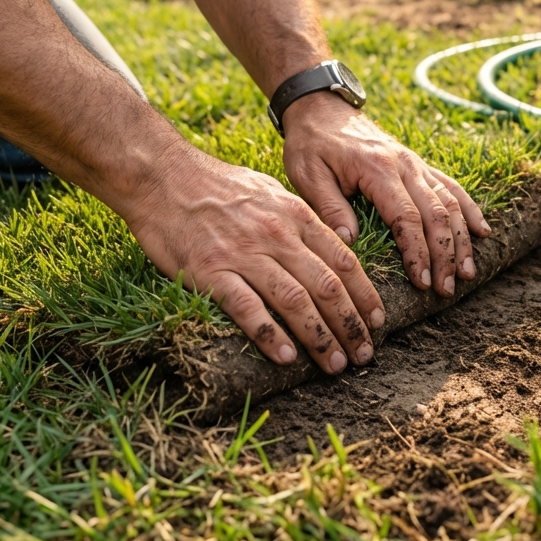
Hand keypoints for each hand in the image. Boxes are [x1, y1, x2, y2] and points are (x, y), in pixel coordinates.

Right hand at [125, 138, 384, 372]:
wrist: (163, 176)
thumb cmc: (218, 186)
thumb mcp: (270, 192)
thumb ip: (301, 220)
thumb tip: (332, 246)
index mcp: (295, 215)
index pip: (343, 261)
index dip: (365, 294)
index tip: (377, 321)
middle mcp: (277, 235)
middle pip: (327, 285)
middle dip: (351, 324)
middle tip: (365, 355)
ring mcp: (244, 253)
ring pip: (295, 300)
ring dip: (320, 337)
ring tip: (336, 364)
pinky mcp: (210, 271)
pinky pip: (247, 307)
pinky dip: (269, 334)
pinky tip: (286, 356)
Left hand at [281, 92, 490, 297]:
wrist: (321, 107)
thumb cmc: (311, 143)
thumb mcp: (308, 174)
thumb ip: (329, 207)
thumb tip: (349, 242)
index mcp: (378, 170)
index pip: (406, 217)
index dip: (417, 251)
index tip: (422, 281)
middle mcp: (404, 165)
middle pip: (436, 213)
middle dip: (445, 254)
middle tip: (447, 288)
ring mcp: (415, 163)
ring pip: (450, 202)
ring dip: (462, 238)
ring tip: (467, 272)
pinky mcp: (418, 164)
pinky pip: (450, 186)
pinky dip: (469, 209)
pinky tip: (482, 231)